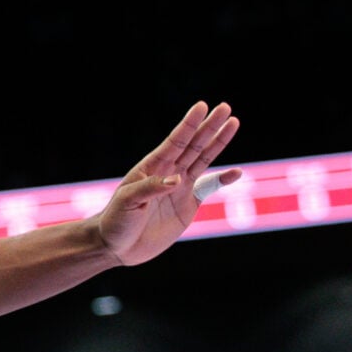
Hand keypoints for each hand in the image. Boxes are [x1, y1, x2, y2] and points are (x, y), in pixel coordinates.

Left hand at [93, 101, 240, 267]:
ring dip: (218, 143)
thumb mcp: (127, 201)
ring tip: (233, 123)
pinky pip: (209, 187)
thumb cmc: (116, 220)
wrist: (118, 246)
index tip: (202, 106)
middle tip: (225, 107)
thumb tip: (178, 178)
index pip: (175, 141)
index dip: (188, 124)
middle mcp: (168, 172)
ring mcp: (180, 187)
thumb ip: (150, 188)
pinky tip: (236, 172)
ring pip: (203, 160)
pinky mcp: (188, 204)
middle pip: (193, 145)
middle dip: (209, 126)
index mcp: (151, 167)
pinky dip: (223, 180)